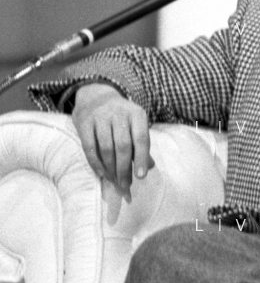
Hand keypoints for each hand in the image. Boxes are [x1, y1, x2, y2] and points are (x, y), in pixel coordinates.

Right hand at [72, 83, 152, 201]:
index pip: (141, 138)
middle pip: (123, 146)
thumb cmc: (120, 117)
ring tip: (114, 182)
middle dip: (124, 169)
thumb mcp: (135, 124)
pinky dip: (95, 163)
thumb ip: (141, 144)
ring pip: (106, 148)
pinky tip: (101, 173)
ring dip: (111, 169)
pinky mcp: (84, 123)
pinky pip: (89, 147)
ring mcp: (101, 117)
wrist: (95, 96)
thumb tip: (150, 167)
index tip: (141, 176)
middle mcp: (119, 114)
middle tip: (125, 186)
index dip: (141, 158)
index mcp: (137, 114)